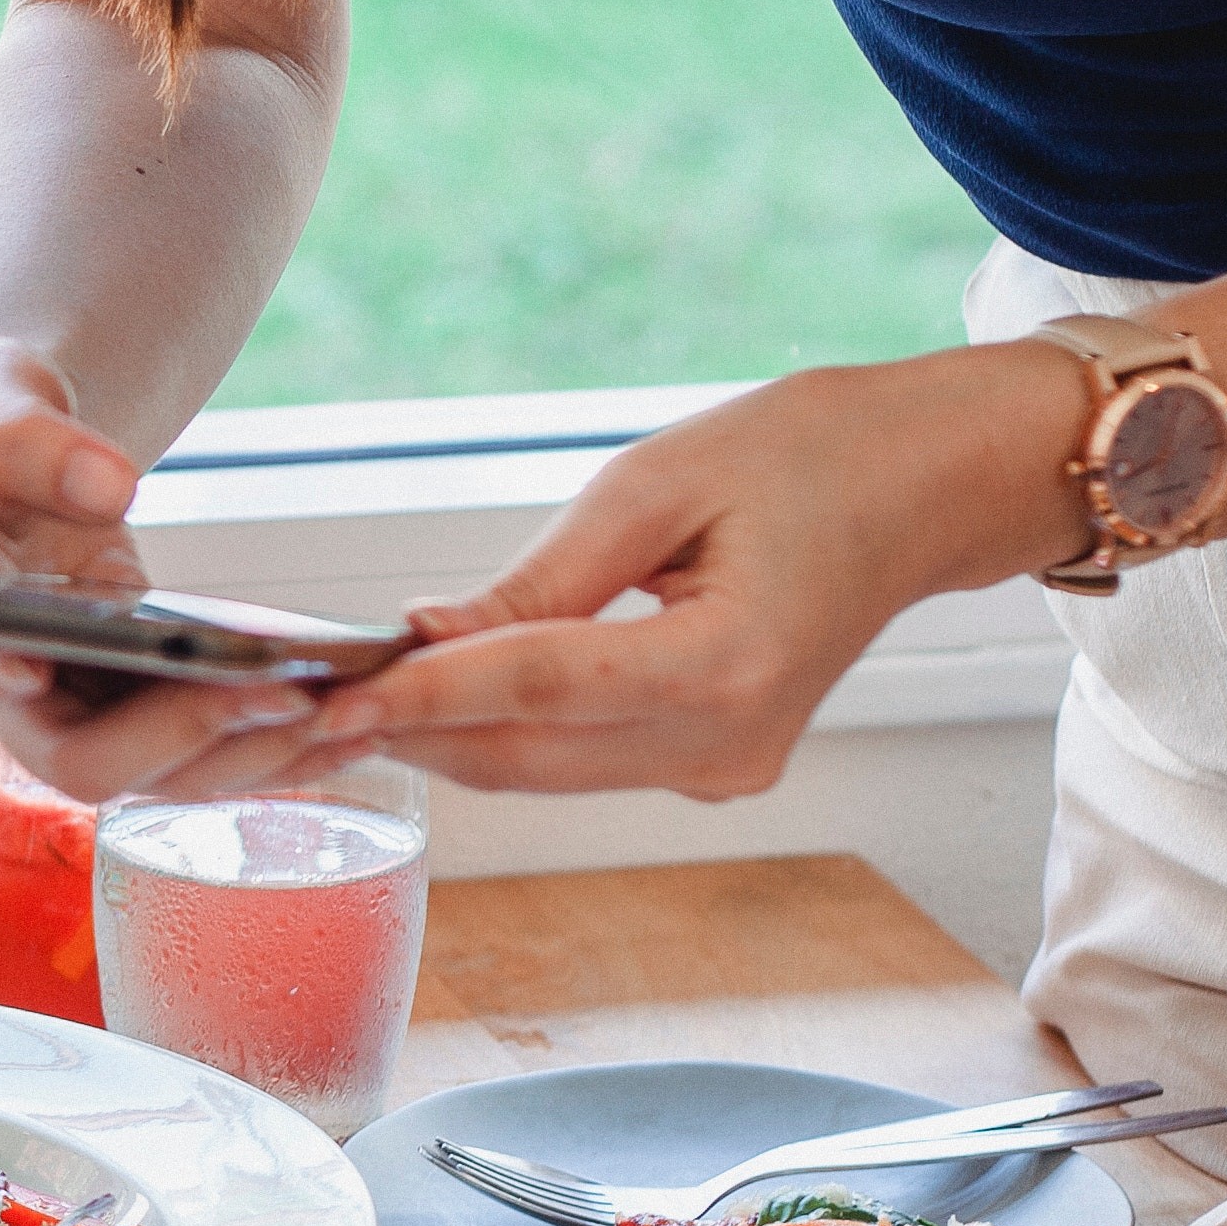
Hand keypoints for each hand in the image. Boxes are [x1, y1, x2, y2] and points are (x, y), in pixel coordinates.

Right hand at [0, 336, 344, 802]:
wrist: (8, 450)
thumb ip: (20, 429)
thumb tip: (104, 486)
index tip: (32, 664)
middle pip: (76, 758)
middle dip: (179, 737)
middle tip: (279, 692)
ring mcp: (68, 711)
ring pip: (154, 777)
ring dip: (250, 754)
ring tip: (344, 707)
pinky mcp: (130, 713)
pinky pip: (200, 756)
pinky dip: (273, 744)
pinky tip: (351, 714)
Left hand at [296, 349, 1083, 797]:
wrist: (928, 487)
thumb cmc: (810, 454)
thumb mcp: (656, 484)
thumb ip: (542, 579)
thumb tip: (428, 636)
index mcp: (730, 664)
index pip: (537, 691)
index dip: (421, 698)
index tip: (325, 701)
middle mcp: (729, 742)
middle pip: (526, 756)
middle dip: (409, 730)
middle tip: (298, 701)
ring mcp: (726, 768)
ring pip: (544, 771)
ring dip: (446, 737)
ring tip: (344, 694)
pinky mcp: (715, 767)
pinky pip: (582, 761)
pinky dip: (505, 732)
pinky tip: (440, 694)